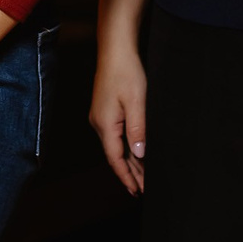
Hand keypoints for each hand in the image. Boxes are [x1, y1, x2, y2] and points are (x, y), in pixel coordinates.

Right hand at [89, 40, 147, 193]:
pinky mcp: (105, 110)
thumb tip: (139, 154)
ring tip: (142, 176)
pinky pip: (115, 136)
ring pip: (116, 146)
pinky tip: (135, 152)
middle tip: (143, 189)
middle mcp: (99, 123)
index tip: (136, 191)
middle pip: (115, 155)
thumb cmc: (126, 72)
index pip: (116, 158)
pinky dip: (126, 147)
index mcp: (105, 124)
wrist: (115, 49)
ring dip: (129, 161)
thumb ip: (138, 129)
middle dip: (129, 173)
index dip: (126, 177)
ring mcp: (101, 117)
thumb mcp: (137, 101)